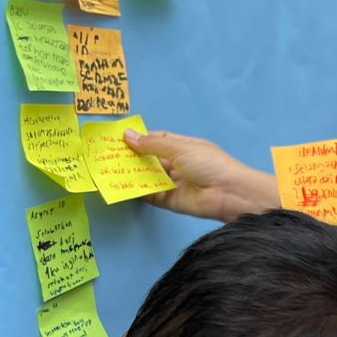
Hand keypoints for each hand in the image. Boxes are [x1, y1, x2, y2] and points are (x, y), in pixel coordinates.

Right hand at [124, 129, 277, 222]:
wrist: (228, 193)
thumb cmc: (208, 164)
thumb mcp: (180, 148)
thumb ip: (153, 144)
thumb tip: (128, 135)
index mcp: (185, 147)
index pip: (159, 139)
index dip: (141, 139)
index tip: (119, 139)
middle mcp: (179, 164)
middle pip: (151, 159)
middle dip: (133, 157)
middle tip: (108, 155)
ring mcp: (174, 183)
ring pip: (149, 177)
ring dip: (132, 173)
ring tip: (109, 169)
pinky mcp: (170, 201)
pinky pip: (151, 195)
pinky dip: (138, 191)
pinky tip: (121, 186)